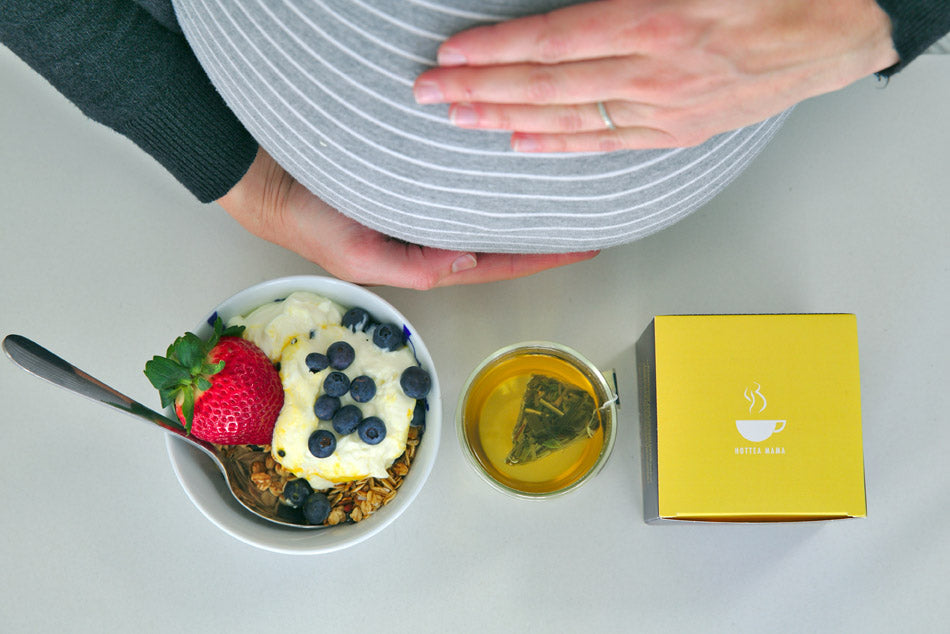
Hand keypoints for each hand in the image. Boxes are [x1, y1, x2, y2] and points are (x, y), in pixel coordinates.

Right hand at [216, 148, 597, 288]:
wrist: (266, 177)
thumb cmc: (306, 220)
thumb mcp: (358, 253)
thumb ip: (412, 266)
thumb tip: (466, 262)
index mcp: (422, 260)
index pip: (494, 264)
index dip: (539, 259)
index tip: (579, 247)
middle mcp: (428, 234)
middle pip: (496, 238)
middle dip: (538, 232)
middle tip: (582, 215)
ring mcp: (421, 205)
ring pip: (482, 209)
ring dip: (518, 204)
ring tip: (557, 192)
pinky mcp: (411, 176)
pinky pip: (460, 181)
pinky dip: (487, 178)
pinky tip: (507, 165)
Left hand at [414, 0, 898, 151]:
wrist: (838, 24)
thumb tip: (562, 11)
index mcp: (650, 21)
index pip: (548, 42)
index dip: (492, 52)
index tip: (448, 56)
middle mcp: (650, 72)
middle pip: (543, 86)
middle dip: (477, 90)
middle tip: (428, 93)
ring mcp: (664, 108)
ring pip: (566, 119)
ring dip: (503, 119)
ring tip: (457, 119)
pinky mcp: (678, 130)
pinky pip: (605, 143)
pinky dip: (558, 144)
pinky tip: (521, 143)